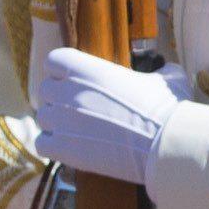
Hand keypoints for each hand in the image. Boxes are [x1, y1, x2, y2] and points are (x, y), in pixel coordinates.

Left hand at [33, 46, 189, 187]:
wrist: (165, 145)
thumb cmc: (167, 110)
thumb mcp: (166, 79)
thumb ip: (158, 70)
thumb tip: (166, 69)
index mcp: (87, 69)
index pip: (54, 61)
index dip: (62, 71)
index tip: (73, 81)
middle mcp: (68, 91)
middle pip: (46, 91)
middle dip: (59, 99)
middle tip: (79, 111)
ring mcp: (62, 120)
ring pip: (44, 118)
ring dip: (57, 124)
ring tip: (78, 132)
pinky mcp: (62, 148)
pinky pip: (41, 143)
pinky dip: (51, 146)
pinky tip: (70, 148)